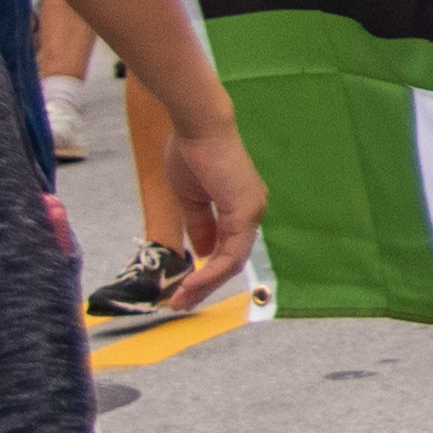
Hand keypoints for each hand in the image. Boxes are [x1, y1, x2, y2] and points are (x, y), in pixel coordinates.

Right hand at [154, 116, 270, 309]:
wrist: (198, 128)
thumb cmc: (192, 155)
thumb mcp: (192, 199)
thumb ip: (201, 225)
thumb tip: (203, 252)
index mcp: (241, 208)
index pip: (229, 251)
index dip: (207, 273)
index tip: (182, 289)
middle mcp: (252, 212)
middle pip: (232, 262)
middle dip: (204, 286)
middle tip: (180, 304)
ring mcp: (252, 212)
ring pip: (233, 262)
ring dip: (205, 284)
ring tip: (180, 299)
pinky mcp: (246, 211)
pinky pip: (232, 253)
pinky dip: (211, 272)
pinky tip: (191, 283)